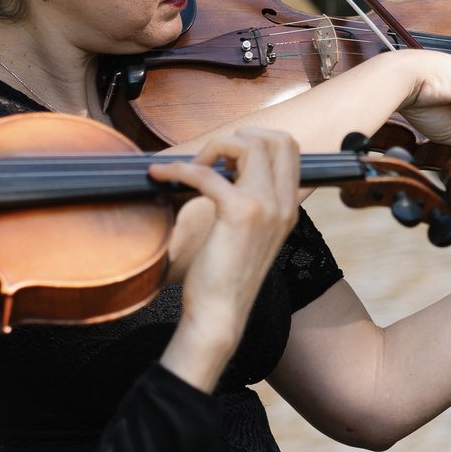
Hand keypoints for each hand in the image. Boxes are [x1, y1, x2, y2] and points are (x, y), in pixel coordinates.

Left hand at [151, 124, 300, 388]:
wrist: (221, 315)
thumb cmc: (226, 276)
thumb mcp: (251, 234)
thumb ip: (252, 202)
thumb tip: (226, 171)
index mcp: (289, 206)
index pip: (289, 146)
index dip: (255, 140)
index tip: (226, 160)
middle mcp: (284, 203)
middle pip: (275, 137)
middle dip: (238, 137)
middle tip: (209, 160)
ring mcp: (266, 207)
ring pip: (248, 145)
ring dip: (212, 148)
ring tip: (189, 168)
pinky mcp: (239, 214)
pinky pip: (208, 173)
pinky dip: (179, 169)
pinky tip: (161, 177)